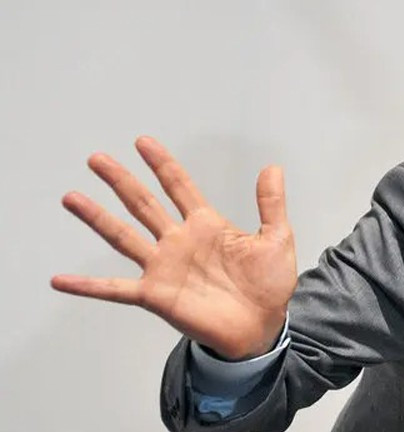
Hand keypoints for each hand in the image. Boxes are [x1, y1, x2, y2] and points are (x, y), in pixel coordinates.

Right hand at [51, 137, 296, 359]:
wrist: (263, 327)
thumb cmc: (268, 285)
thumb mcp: (276, 238)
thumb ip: (271, 204)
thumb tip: (273, 167)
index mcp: (206, 225)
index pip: (179, 186)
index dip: (162, 164)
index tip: (143, 142)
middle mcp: (179, 242)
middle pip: (144, 204)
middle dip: (121, 181)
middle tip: (96, 159)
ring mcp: (164, 267)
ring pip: (124, 236)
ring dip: (97, 218)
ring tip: (72, 198)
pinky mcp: (156, 295)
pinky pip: (115, 289)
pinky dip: (87, 285)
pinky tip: (61, 279)